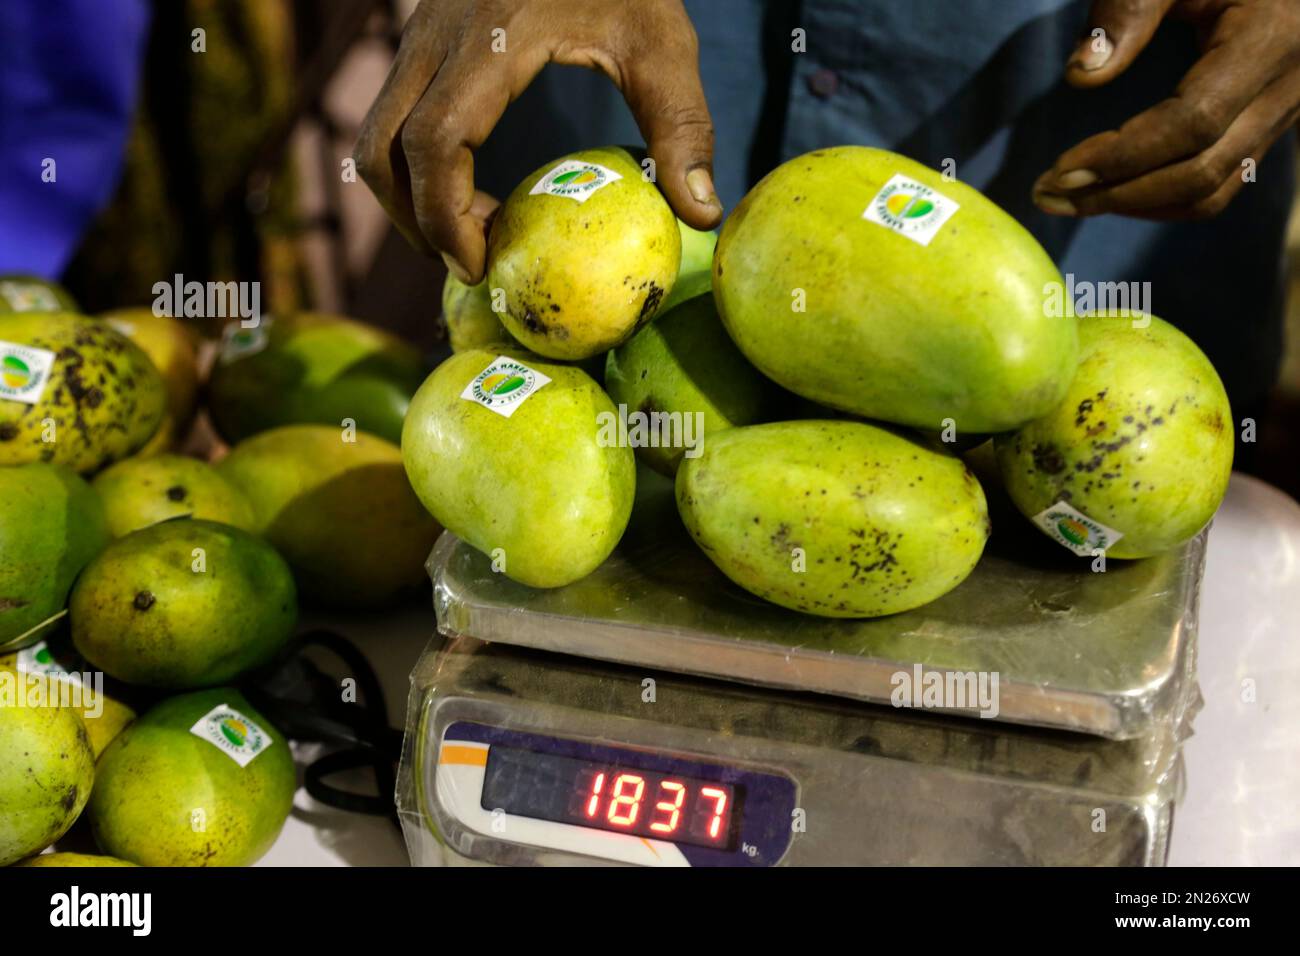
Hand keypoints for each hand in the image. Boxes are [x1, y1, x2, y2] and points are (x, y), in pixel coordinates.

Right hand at [353, 0, 719, 283]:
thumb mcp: (661, 41)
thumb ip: (682, 125)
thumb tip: (704, 214)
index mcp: (489, 38)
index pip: (434, 142)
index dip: (444, 217)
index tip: (479, 265)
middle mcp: (436, 35)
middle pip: (381, 148)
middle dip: (413, 221)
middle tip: (469, 265)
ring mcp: (421, 34)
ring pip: (375, 133)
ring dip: (406, 197)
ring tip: (467, 237)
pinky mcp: (425, 39)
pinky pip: (393, 115)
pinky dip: (412, 167)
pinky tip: (468, 195)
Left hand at [1034, 0, 1299, 219]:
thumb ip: (1127, 10)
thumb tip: (1081, 76)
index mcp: (1268, 38)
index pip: (1193, 122)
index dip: (1124, 155)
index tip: (1060, 170)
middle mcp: (1287, 87)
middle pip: (1200, 172)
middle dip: (1118, 194)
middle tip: (1047, 196)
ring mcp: (1282, 113)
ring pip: (1211, 192)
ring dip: (1134, 206)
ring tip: (1068, 199)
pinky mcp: (1267, 127)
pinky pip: (1217, 186)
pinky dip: (1160, 199)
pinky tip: (1109, 190)